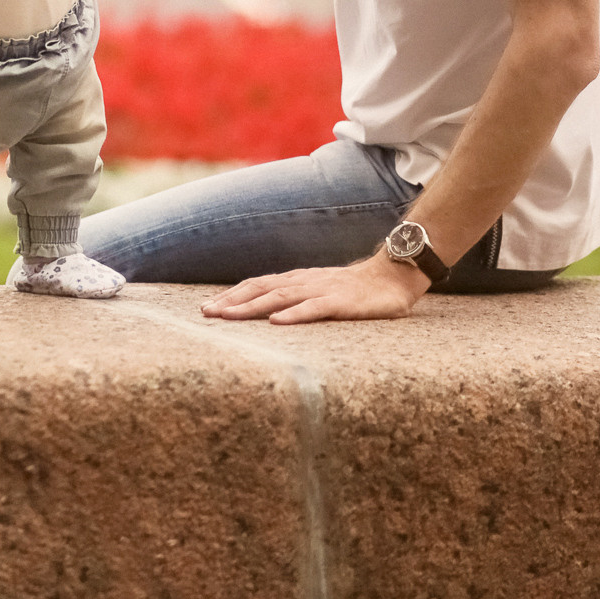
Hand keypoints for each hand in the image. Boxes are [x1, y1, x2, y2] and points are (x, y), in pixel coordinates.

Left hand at [199, 258, 426, 323]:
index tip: (206, 308)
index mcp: (296, 280)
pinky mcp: (341, 302)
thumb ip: (295, 299)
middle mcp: (303, 281)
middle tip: (206, 314)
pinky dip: (294, 314)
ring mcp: (321, 290)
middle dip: (231, 301)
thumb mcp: (319, 292)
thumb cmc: (354, 289)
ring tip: (228, 316)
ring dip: (251, 307)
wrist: (393, 275)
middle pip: (260, 289)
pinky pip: (314, 308)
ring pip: (280, 297)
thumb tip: (267, 312)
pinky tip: (277, 322)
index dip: (230, 295)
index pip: (256, 285)